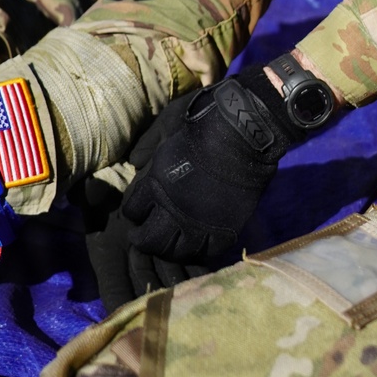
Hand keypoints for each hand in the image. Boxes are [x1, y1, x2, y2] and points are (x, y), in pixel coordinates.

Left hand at [79, 93, 213, 310]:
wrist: (242, 131)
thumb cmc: (203, 122)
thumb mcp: (166, 124)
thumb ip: (148, 144)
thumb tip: (135, 161)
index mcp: (156, 185)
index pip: (133, 211)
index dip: (133, 212)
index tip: (136, 211)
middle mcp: (174, 210)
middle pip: (150, 240)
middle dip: (143, 240)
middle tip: (143, 238)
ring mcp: (201, 223)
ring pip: (177, 252)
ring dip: (168, 250)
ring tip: (169, 246)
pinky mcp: (226, 229)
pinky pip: (207, 253)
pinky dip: (199, 252)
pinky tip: (196, 246)